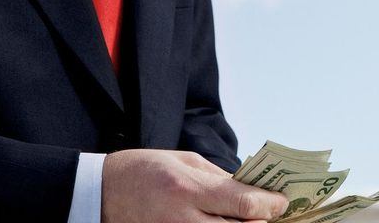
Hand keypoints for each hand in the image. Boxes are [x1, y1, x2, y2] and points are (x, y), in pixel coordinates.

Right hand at [101, 149, 287, 222]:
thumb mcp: (184, 162)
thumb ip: (221, 178)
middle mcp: (181, 218)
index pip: (243, 202)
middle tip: (272, 215)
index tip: (281, 201)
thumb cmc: (143, 171)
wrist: (97, 193)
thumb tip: (254, 190)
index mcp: (186, 188)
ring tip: (250, 220)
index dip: (270, 203)